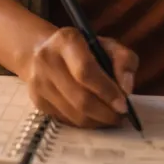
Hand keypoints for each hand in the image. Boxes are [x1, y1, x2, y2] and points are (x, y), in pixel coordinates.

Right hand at [24, 28, 138, 128]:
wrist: (42, 51)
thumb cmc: (83, 49)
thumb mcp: (107, 45)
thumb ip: (124, 60)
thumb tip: (126, 89)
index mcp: (67, 40)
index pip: (86, 71)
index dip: (107, 91)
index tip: (124, 105)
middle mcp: (47, 60)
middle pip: (80, 98)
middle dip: (105, 112)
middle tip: (120, 116)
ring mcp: (39, 82)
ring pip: (74, 113)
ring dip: (97, 121)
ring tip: (110, 118)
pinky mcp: (37, 100)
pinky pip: (66, 120)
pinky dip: (84, 123)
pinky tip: (94, 117)